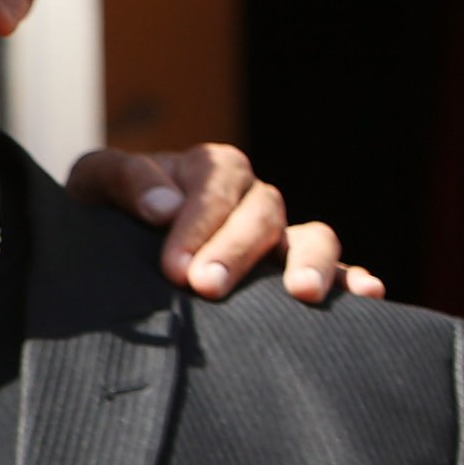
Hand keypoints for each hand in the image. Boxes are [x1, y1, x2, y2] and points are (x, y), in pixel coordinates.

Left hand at [67, 145, 384, 304]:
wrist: (115, 239)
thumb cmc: (106, 210)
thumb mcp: (95, 184)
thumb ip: (123, 180)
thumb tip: (163, 206)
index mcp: (209, 169)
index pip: (215, 187)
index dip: (197, 224)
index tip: (173, 266)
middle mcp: (251, 197)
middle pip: (261, 214)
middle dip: (236, 251)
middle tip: (207, 287)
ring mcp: (279, 235)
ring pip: (313, 236)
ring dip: (311, 262)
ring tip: (302, 293)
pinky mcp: (293, 270)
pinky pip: (337, 270)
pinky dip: (353, 279)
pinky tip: (367, 295)